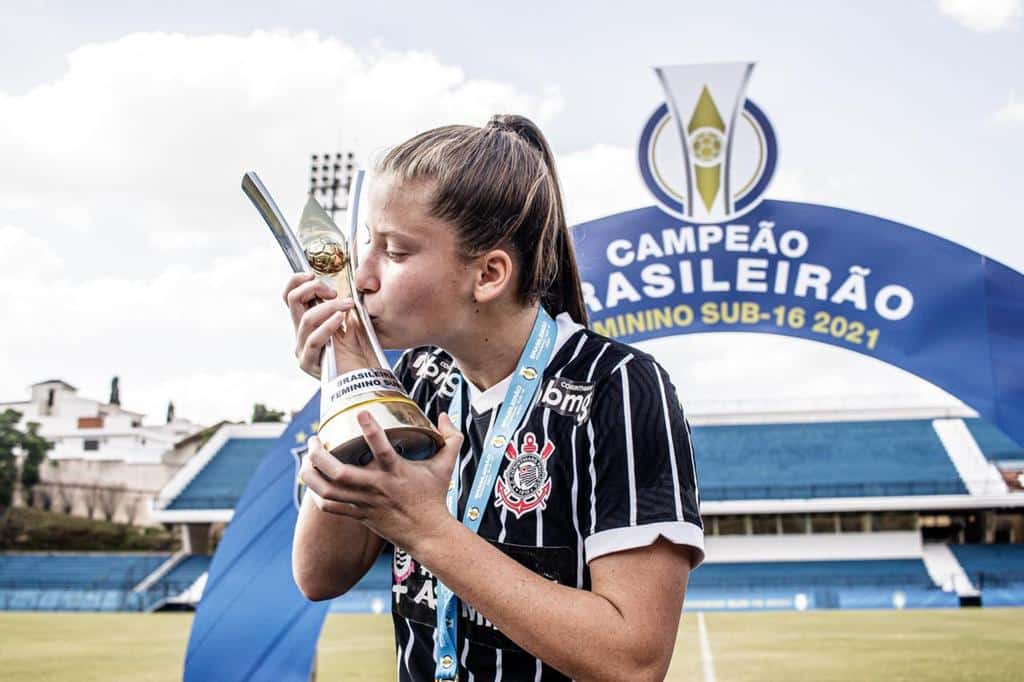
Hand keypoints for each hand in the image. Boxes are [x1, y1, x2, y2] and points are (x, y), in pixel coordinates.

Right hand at [283, 272, 378, 377]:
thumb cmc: (361, 351)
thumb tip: (341, 282)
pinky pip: (313, 340)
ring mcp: (302, 350)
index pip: (290, 296)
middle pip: (293, 301)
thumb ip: (341, 304)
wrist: (366, 379)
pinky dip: (327, 326)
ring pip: (306, 319)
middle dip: (313, 289)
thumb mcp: (352, 321)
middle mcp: (300, 335)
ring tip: (347, 305)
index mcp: (307, 323)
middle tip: (334, 292)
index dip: (297, 281)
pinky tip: (340, 319)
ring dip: (328, 307)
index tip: (313, 274)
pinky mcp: (309, 364)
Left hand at [299, 411, 463, 551]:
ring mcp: (365, 503)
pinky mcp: (359, 515)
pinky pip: (330, 507)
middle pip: (340, 473)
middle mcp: (377, 487)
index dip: (370, 430)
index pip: (382, 449)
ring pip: (328, 491)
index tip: (359, 412)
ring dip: (312, 474)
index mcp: (397, 472)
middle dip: (320, 454)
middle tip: (314, 439)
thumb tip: (444, 415)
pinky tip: (314, 482)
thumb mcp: (446, 465)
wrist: (428, 533)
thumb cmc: (435, 497)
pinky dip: (317, 495)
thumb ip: (451, 438)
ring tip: (306, 458)